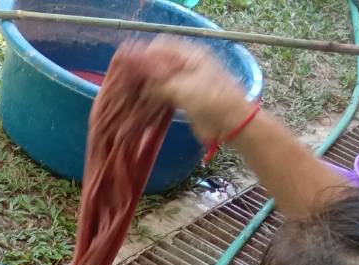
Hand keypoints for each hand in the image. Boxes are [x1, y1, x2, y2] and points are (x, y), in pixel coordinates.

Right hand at [136, 38, 252, 144]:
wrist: (231, 123)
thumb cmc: (212, 100)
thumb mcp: (183, 89)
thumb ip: (159, 85)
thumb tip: (140, 85)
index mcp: (191, 55)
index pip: (162, 46)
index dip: (144, 54)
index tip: (129, 67)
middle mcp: (187, 65)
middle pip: (159, 63)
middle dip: (143, 72)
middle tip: (126, 83)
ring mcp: (185, 82)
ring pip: (159, 80)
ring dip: (146, 87)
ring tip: (129, 96)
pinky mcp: (183, 99)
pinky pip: (163, 95)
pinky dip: (152, 99)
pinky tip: (141, 105)